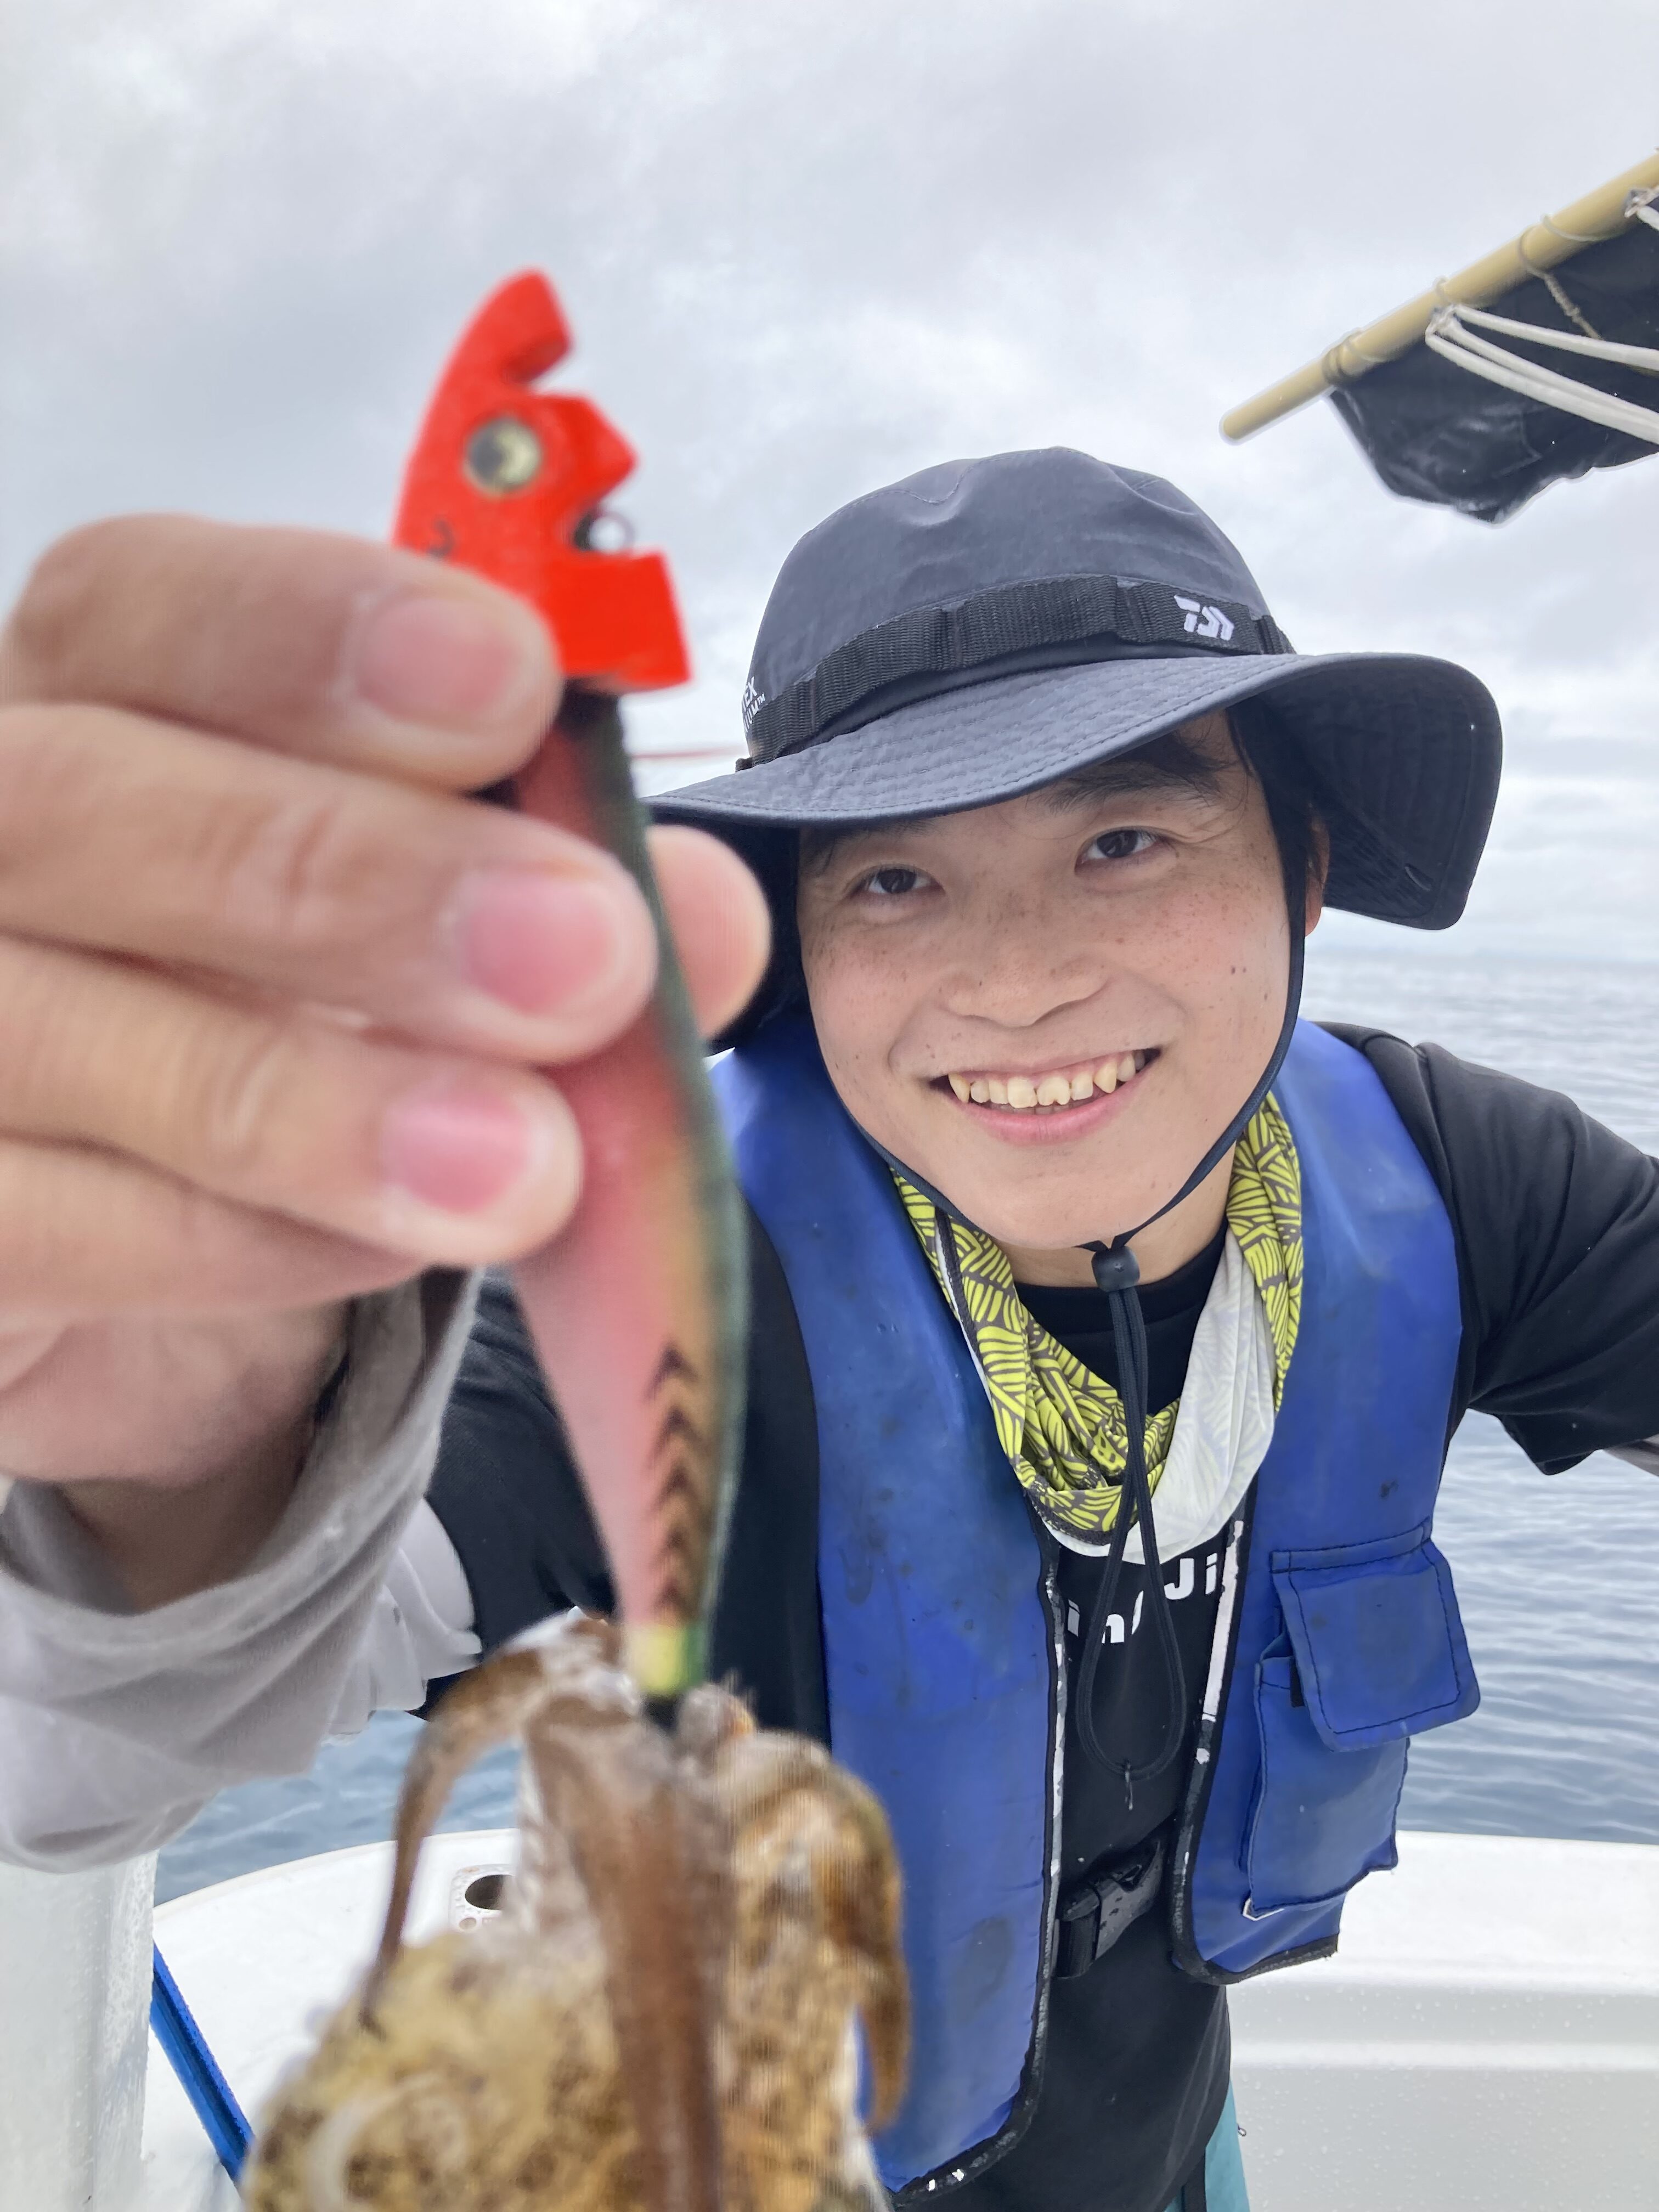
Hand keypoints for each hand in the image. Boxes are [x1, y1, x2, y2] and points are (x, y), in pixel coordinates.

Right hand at [0, 517, 767, 1596]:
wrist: (175, 1237)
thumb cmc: (312, 1016)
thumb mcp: (457, 935)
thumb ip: (571, 898)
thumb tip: (710, 915)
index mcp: (100, 705)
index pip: (147, 607)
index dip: (315, 633)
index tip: (515, 686)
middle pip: (81, 804)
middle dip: (349, 878)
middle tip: (582, 955)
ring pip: (52, 1027)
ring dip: (309, 1097)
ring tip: (524, 1163)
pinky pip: (39, 1226)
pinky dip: (234, 1241)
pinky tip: (391, 1245)